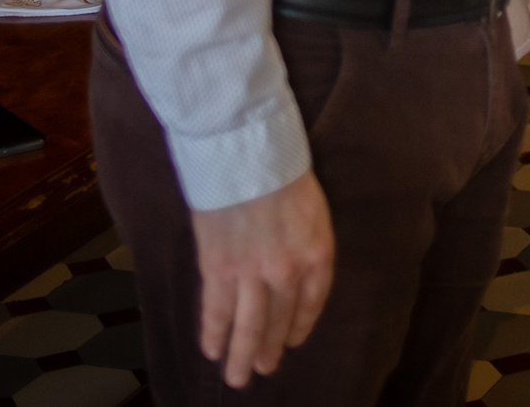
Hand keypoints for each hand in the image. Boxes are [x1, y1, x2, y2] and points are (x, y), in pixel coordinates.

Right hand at [191, 171, 334, 387]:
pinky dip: (213, 333)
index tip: (293, 340)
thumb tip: (293, 267)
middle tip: (264, 369)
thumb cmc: (284, 170)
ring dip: (241, 354)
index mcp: (317, 253)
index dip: (300, 325)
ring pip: (248, 325)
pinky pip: (217, 310)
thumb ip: (305, 242)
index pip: (312, 302)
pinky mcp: (219, 268)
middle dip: (271, 349)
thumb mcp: (313, 208)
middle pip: (279, 320)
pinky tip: (212, 350)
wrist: (248, 153)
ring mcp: (252, 273)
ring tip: (238, 377)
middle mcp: (288, 271)